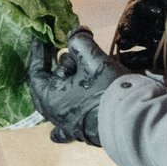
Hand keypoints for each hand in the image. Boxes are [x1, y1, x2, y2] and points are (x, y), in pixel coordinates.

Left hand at [26, 28, 129, 145]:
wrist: (130, 121)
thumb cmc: (106, 89)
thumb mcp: (93, 59)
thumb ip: (81, 42)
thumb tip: (77, 33)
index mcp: (50, 97)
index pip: (36, 72)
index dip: (39, 53)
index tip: (42, 40)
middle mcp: (54, 114)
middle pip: (48, 85)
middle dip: (58, 68)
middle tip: (70, 55)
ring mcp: (68, 126)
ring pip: (59, 101)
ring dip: (66, 85)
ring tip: (79, 72)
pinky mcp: (83, 132)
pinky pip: (67, 126)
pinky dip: (64, 119)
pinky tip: (61, 122)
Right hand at [114, 0, 166, 84]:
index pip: (142, 7)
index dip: (138, 11)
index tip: (145, 16)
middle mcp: (161, 26)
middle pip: (136, 24)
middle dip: (128, 26)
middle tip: (126, 32)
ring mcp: (161, 45)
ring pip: (136, 41)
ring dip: (126, 41)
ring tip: (123, 43)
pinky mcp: (161, 63)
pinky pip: (141, 60)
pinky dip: (130, 60)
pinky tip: (124, 58)